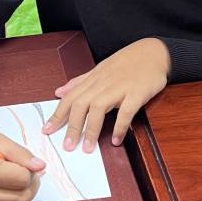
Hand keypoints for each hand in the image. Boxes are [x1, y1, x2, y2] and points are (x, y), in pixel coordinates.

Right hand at [0, 114, 44, 200]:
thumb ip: (18, 153)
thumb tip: (40, 166)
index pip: (21, 179)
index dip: (29, 169)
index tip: (23, 161)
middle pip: (22, 198)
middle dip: (30, 183)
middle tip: (25, 170)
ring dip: (21, 191)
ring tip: (11, 174)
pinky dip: (8, 196)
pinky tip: (0, 183)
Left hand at [43, 38, 170, 151]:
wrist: (154, 52)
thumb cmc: (127, 62)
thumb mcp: (100, 69)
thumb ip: (79, 82)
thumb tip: (59, 91)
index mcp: (93, 79)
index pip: (70, 98)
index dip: (57, 114)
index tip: (47, 130)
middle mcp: (103, 83)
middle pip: (81, 105)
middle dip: (72, 127)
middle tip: (68, 146)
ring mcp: (120, 87)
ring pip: (99, 108)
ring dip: (92, 130)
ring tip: (88, 148)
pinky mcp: (137, 93)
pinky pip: (126, 111)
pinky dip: (120, 126)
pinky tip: (116, 140)